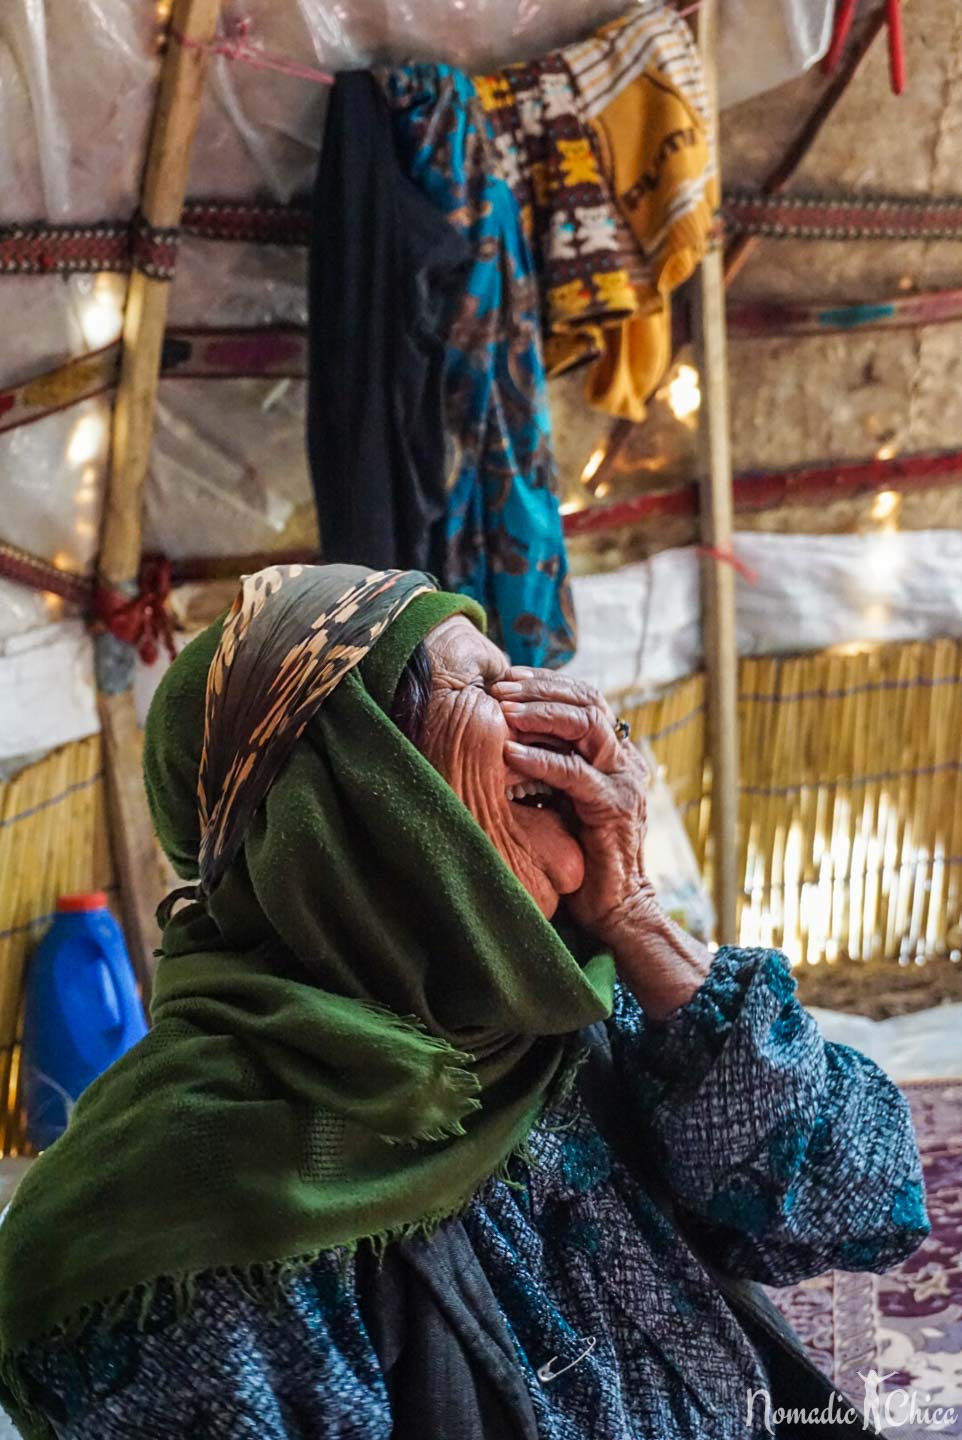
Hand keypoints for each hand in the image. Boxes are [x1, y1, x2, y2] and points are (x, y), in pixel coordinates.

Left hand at [493, 667, 654, 940]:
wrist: (615, 906)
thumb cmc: (581, 855)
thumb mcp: (562, 798)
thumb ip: (549, 768)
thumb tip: (506, 735)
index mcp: (613, 753)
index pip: (585, 698)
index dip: (548, 683)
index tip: (509, 677)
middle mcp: (624, 760)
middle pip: (588, 701)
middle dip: (541, 688)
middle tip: (500, 685)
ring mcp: (623, 781)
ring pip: (587, 725)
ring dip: (541, 712)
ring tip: (503, 708)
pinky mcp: (614, 807)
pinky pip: (575, 773)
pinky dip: (541, 759)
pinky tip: (510, 752)